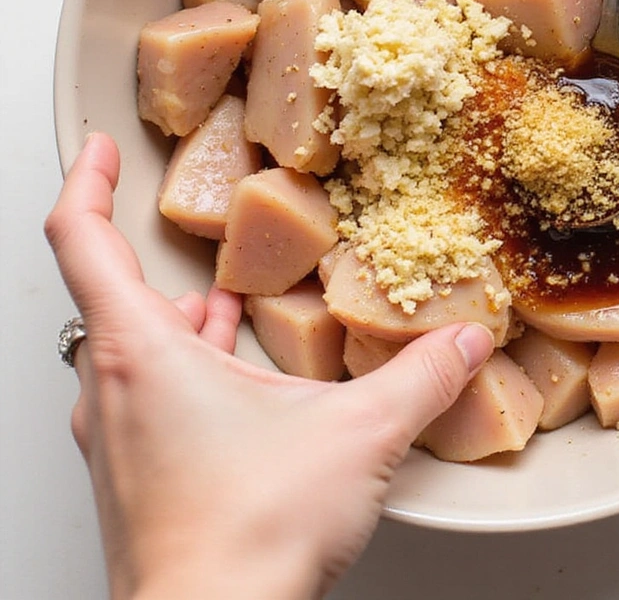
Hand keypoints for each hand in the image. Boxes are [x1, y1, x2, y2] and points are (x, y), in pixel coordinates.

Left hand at [45, 132, 493, 599]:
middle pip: (111, 295)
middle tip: (198, 241)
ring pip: (133, 353)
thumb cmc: (244, 538)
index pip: (82, 239)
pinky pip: (146, 401)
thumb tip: (466, 342)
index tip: (103, 149)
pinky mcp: (138, 480)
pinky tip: (237, 390)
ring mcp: (117, 441)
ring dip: (179, 325)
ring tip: (227, 308)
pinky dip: (184, 375)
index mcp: (140, 352)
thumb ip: (421, 377)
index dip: (90, 181)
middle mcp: (110, 391)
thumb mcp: (357, 434)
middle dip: (160, 262)